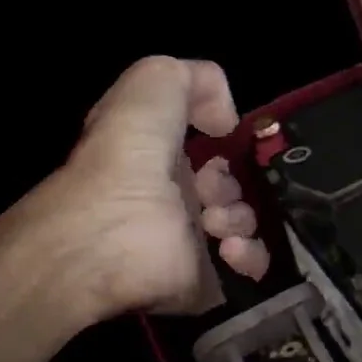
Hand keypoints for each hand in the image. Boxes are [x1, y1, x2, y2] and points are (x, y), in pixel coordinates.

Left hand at [57, 56, 270, 319]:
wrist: (111, 231)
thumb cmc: (127, 153)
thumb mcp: (155, 82)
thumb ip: (197, 79)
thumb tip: (225, 122)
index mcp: (158, 156)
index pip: (206, 150)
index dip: (223, 144)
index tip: (224, 142)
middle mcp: (173, 200)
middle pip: (230, 188)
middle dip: (230, 184)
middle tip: (211, 191)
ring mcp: (190, 245)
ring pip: (244, 224)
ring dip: (240, 216)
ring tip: (213, 221)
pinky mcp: (207, 282)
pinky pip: (249, 268)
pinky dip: (250, 256)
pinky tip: (227, 248)